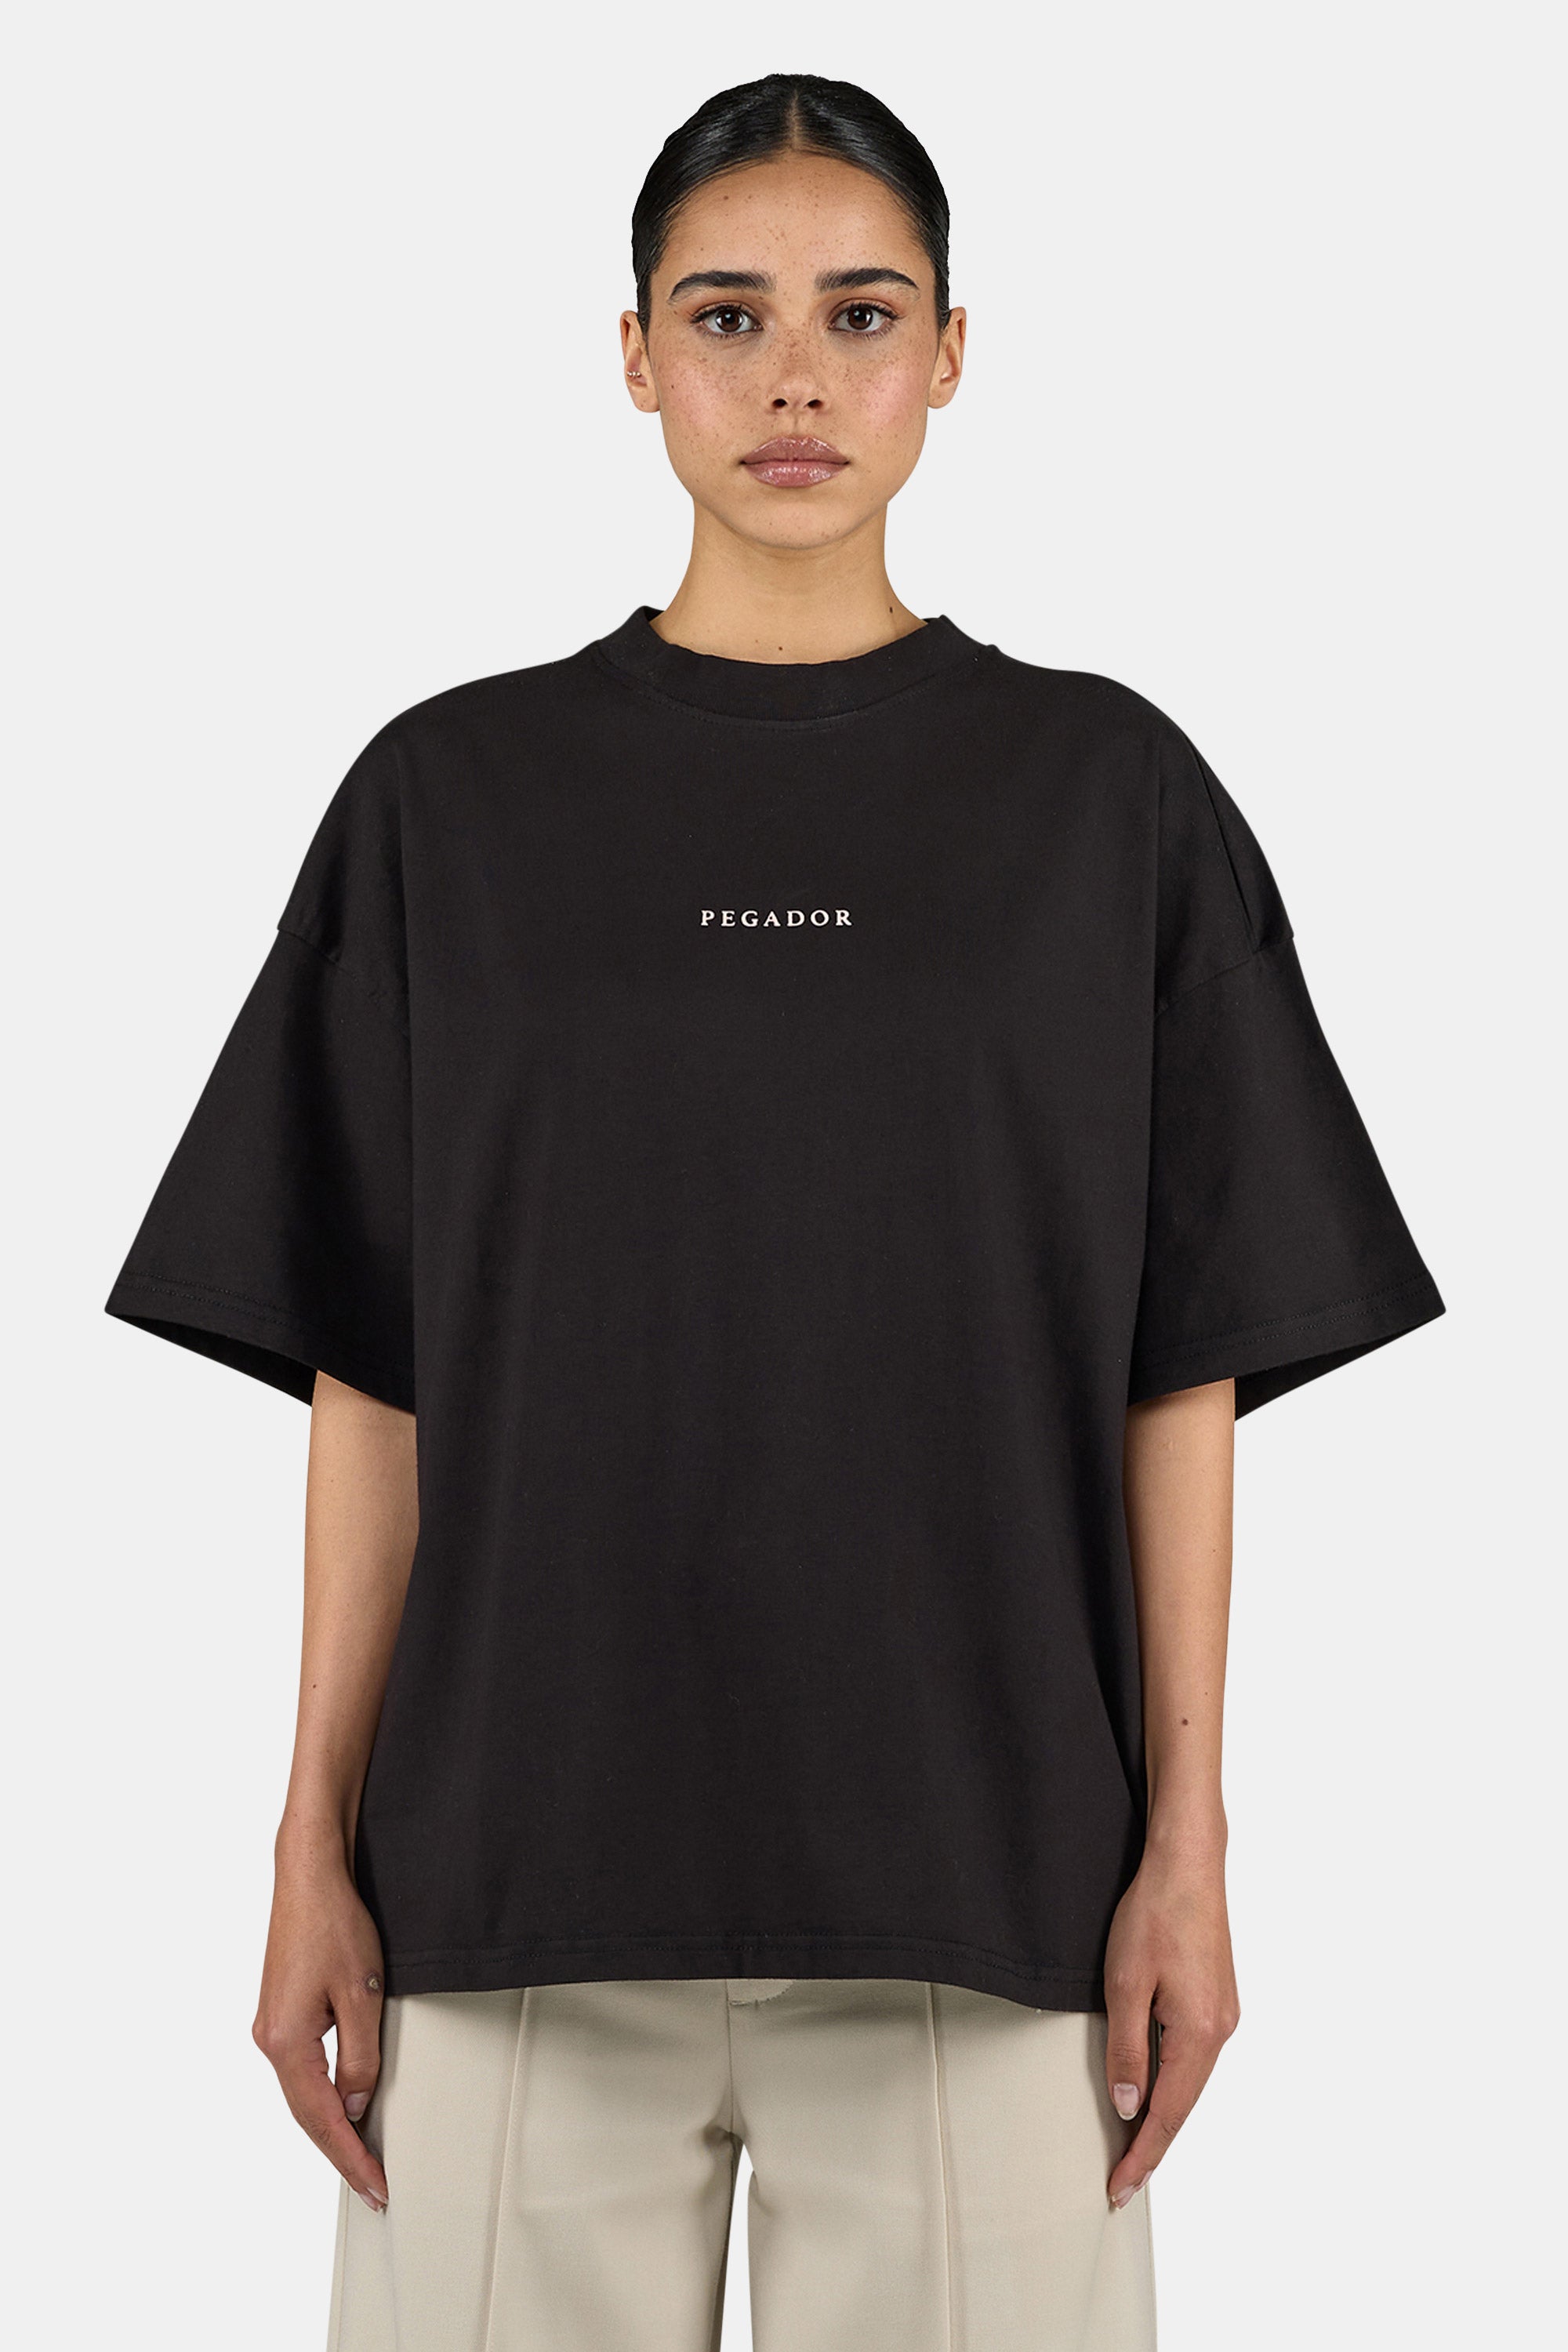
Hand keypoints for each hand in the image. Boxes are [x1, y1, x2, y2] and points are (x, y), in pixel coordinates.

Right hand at [253, 1830, 389, 2211]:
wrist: (308, 1875)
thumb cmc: (335, 1924)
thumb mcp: (363, 1995)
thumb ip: (360, 2059)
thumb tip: (354, 2108)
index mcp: (287, 2042)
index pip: (322, 2119)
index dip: (351, 2157)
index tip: (376, 2187)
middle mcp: (270, 2040)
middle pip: (306, 2115)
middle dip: (341, 2152)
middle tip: (373, 2186)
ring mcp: (270, 2027)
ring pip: (302, 2094)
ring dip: (331, 2127)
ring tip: (362, 2158)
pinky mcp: (279, 2013)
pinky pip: (301, 2070)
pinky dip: (322, 2096)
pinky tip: (342, 2107)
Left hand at [1101, 1832, 1239, 2207]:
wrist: (1187, 1864)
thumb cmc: (1154, 1915)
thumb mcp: (1125, 1983)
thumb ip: (1127, 2049)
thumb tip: (1130, 2106)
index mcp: (1200, 2033)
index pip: (1167, 2114)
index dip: (1141, 2155)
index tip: (1118, 2189)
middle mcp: (1220, 2031)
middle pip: (1183, 2104)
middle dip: (1151, 2145)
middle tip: (1121, 2181)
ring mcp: (1223, 2014)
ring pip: (1190, 2081)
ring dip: (1162, 2114)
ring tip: (1132, 2147)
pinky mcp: (1217, 1999)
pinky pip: (1192, 2056)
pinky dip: (1173, 2082)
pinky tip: (1153, 2089)